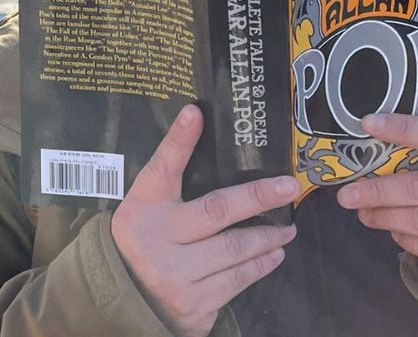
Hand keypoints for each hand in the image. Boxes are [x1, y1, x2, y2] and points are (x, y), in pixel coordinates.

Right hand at [111, 104, 298, 336]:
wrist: (129, 298)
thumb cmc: (147, 239)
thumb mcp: (149, 204)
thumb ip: (172, 170)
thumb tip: (196, 118)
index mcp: (144, 209)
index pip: (162, 169)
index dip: (179, 141)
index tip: (196, 113)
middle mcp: (158, 241)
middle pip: (216, 212)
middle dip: (257, 197)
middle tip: (288, 188)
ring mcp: (176, 276)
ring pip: (235, 250)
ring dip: (268, 237)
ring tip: (286, 229)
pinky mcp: (195, 304)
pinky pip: (237, 280)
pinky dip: (260, 266)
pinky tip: (273, 256)